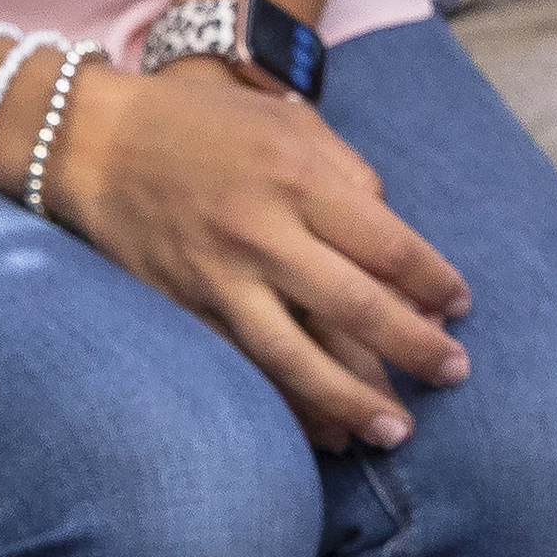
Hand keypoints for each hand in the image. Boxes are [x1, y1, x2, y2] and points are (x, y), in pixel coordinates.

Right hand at [52, 58, 469, 450]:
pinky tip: (329, 434)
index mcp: (296, 174)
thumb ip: (348, 174)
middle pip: (358, 308)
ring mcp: (219, 279)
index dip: (434, 283)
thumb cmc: (205, 128)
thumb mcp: (285, 122)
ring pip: (300, 358)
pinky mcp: (186, 312)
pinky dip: (292, 410)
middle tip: (455, 376)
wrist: (95, 140)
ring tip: (395, 433)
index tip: (460, 309)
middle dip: (416, 349)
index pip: (388, 245)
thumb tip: (397, 242)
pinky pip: (248, 374)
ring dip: (356, 402)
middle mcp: (261, 229)